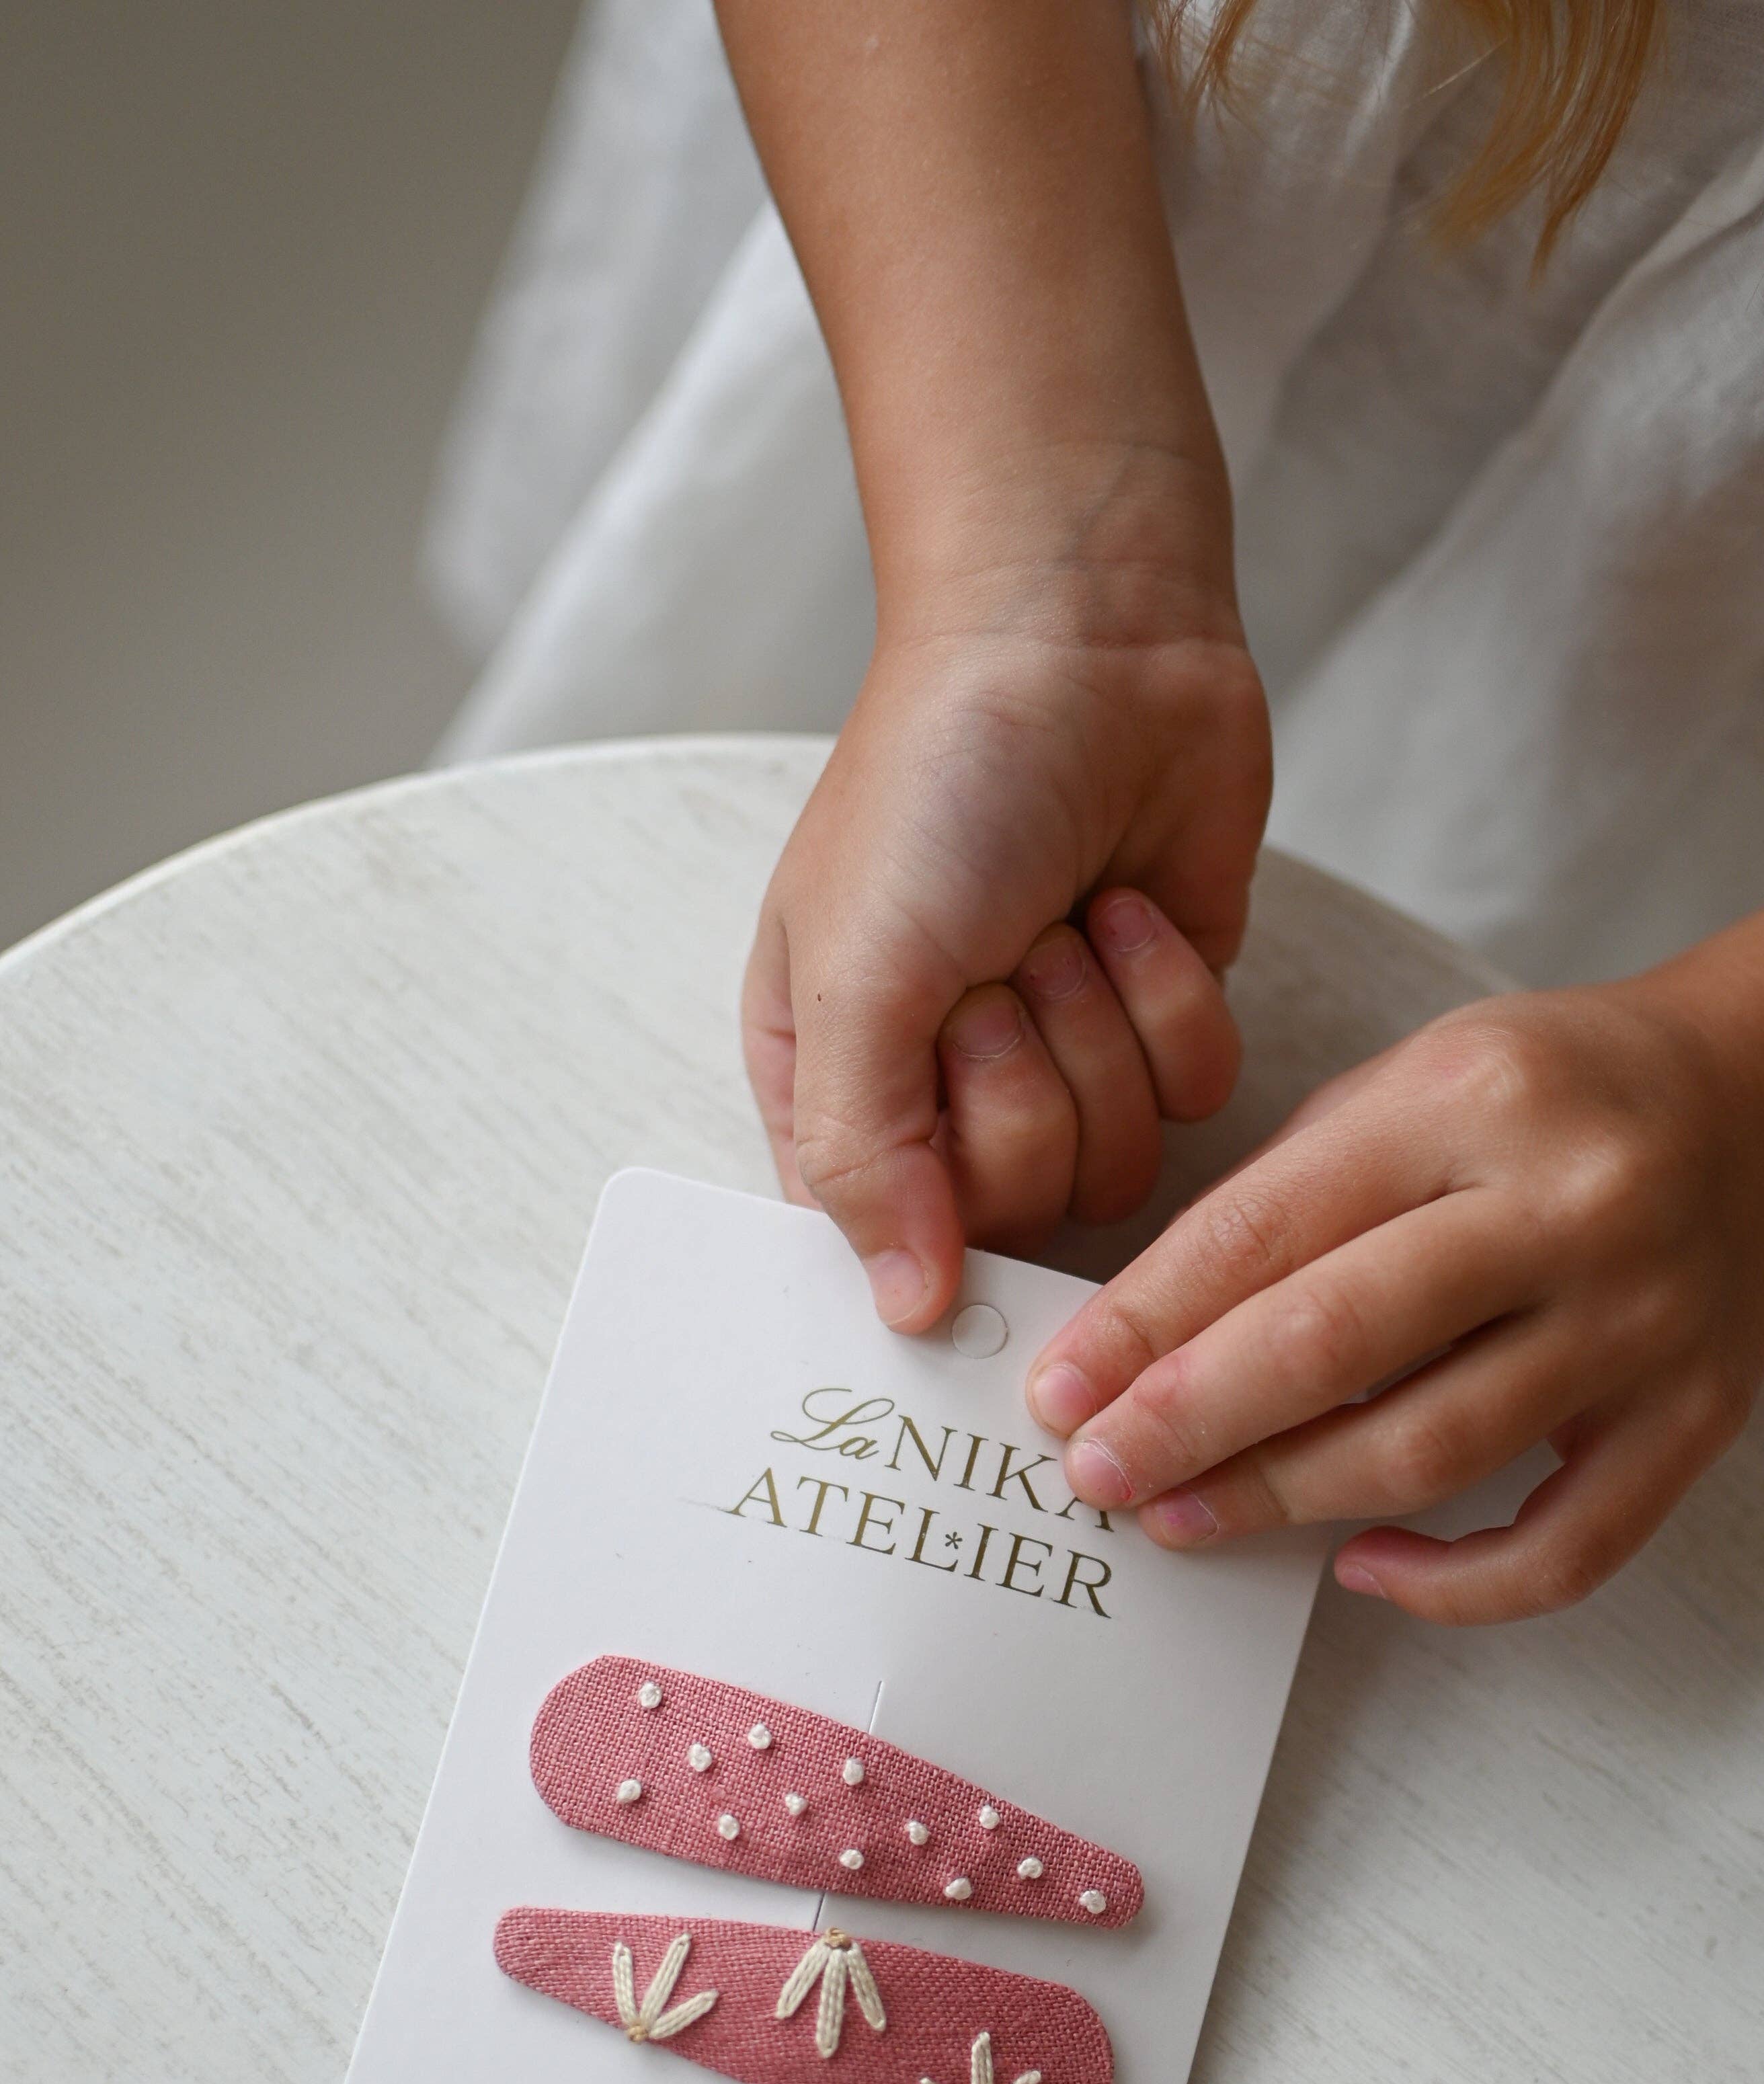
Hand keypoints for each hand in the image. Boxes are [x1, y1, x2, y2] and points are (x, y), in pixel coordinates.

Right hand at [718, 0, 1267, 1327]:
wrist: (1085, 640)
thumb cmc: (941, 784)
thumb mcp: (854, 970)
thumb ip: (858, 1155)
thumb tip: (906, 1314)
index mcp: (836, 1087)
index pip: (882, 1242)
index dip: (928, 1193)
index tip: (940, 1087)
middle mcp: (945, 1096)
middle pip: (1014, 1210)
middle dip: (1021, 1075)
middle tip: (1001, 964)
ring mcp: (1064, 1064)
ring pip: (1115, 1167)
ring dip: (1099, 1030)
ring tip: (1062, 922)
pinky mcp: (1165, 1027)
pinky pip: (1198, 1102)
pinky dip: (1172, 997)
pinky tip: (1129, 907)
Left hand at [1026, 954, 1763, 1621]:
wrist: (1757, 1096)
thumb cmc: (1547, 1094)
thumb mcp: (1408, 1084)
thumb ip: (1287, 1196)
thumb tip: (1141, 1336)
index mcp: (1470, 1099)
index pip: (1267, 1230)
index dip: (1143, 1326)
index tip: (1058, 1391)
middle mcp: (1566, 1206)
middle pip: (1337, 1342)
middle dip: (1189, 1421)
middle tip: (1096, 1473)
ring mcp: (1640, 1319)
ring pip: (1432, 1448)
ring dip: (1283, 1499)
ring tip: (1180, 1517)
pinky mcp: (1696, 1412)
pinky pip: (1567, 1545)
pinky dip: (1454, 1584)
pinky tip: (1359, 1566)